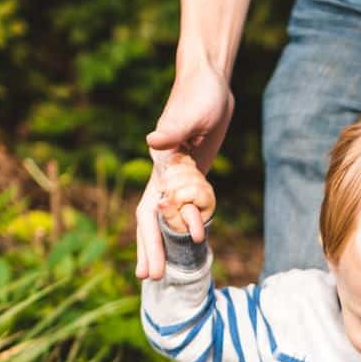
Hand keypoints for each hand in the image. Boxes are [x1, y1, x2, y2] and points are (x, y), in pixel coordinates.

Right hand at [136, 62, 233, 280]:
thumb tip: (153, 139)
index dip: (152, 239)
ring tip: (158, 271)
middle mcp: (164, 173)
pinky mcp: (191, 173)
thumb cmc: (201, 93)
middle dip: (150, 249)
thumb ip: (174, 128)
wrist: (210, 81)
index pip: (150, 210)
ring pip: (163, 216)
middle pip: (151, 219)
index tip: (153, 266)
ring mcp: (176, 175)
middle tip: (150, 280)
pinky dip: (181, 226)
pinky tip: (185, 243)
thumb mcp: (191, 112)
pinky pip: (183, 206)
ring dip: (161, 242)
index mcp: (161, 164)